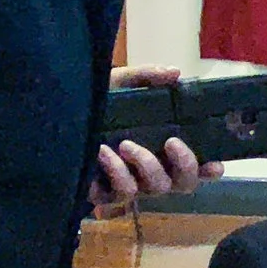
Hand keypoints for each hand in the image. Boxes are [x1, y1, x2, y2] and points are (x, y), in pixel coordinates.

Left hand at [89, 66, 225, 215]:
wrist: (52, 116)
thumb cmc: (94, 105)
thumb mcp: (120, 83)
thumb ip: (147, 77)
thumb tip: (175, 73)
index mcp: (162, 149)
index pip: (196, 166)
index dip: (210, 170)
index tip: (215, 164)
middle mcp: (152, 171)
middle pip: (184, 184)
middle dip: (184, 164)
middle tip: (170, 141)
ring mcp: (131, 185)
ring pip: (155, 190)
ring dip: (145, 165)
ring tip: (125, 143)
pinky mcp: (105, 194)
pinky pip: (120, 193)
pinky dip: (114, 171)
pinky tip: (101, 151)